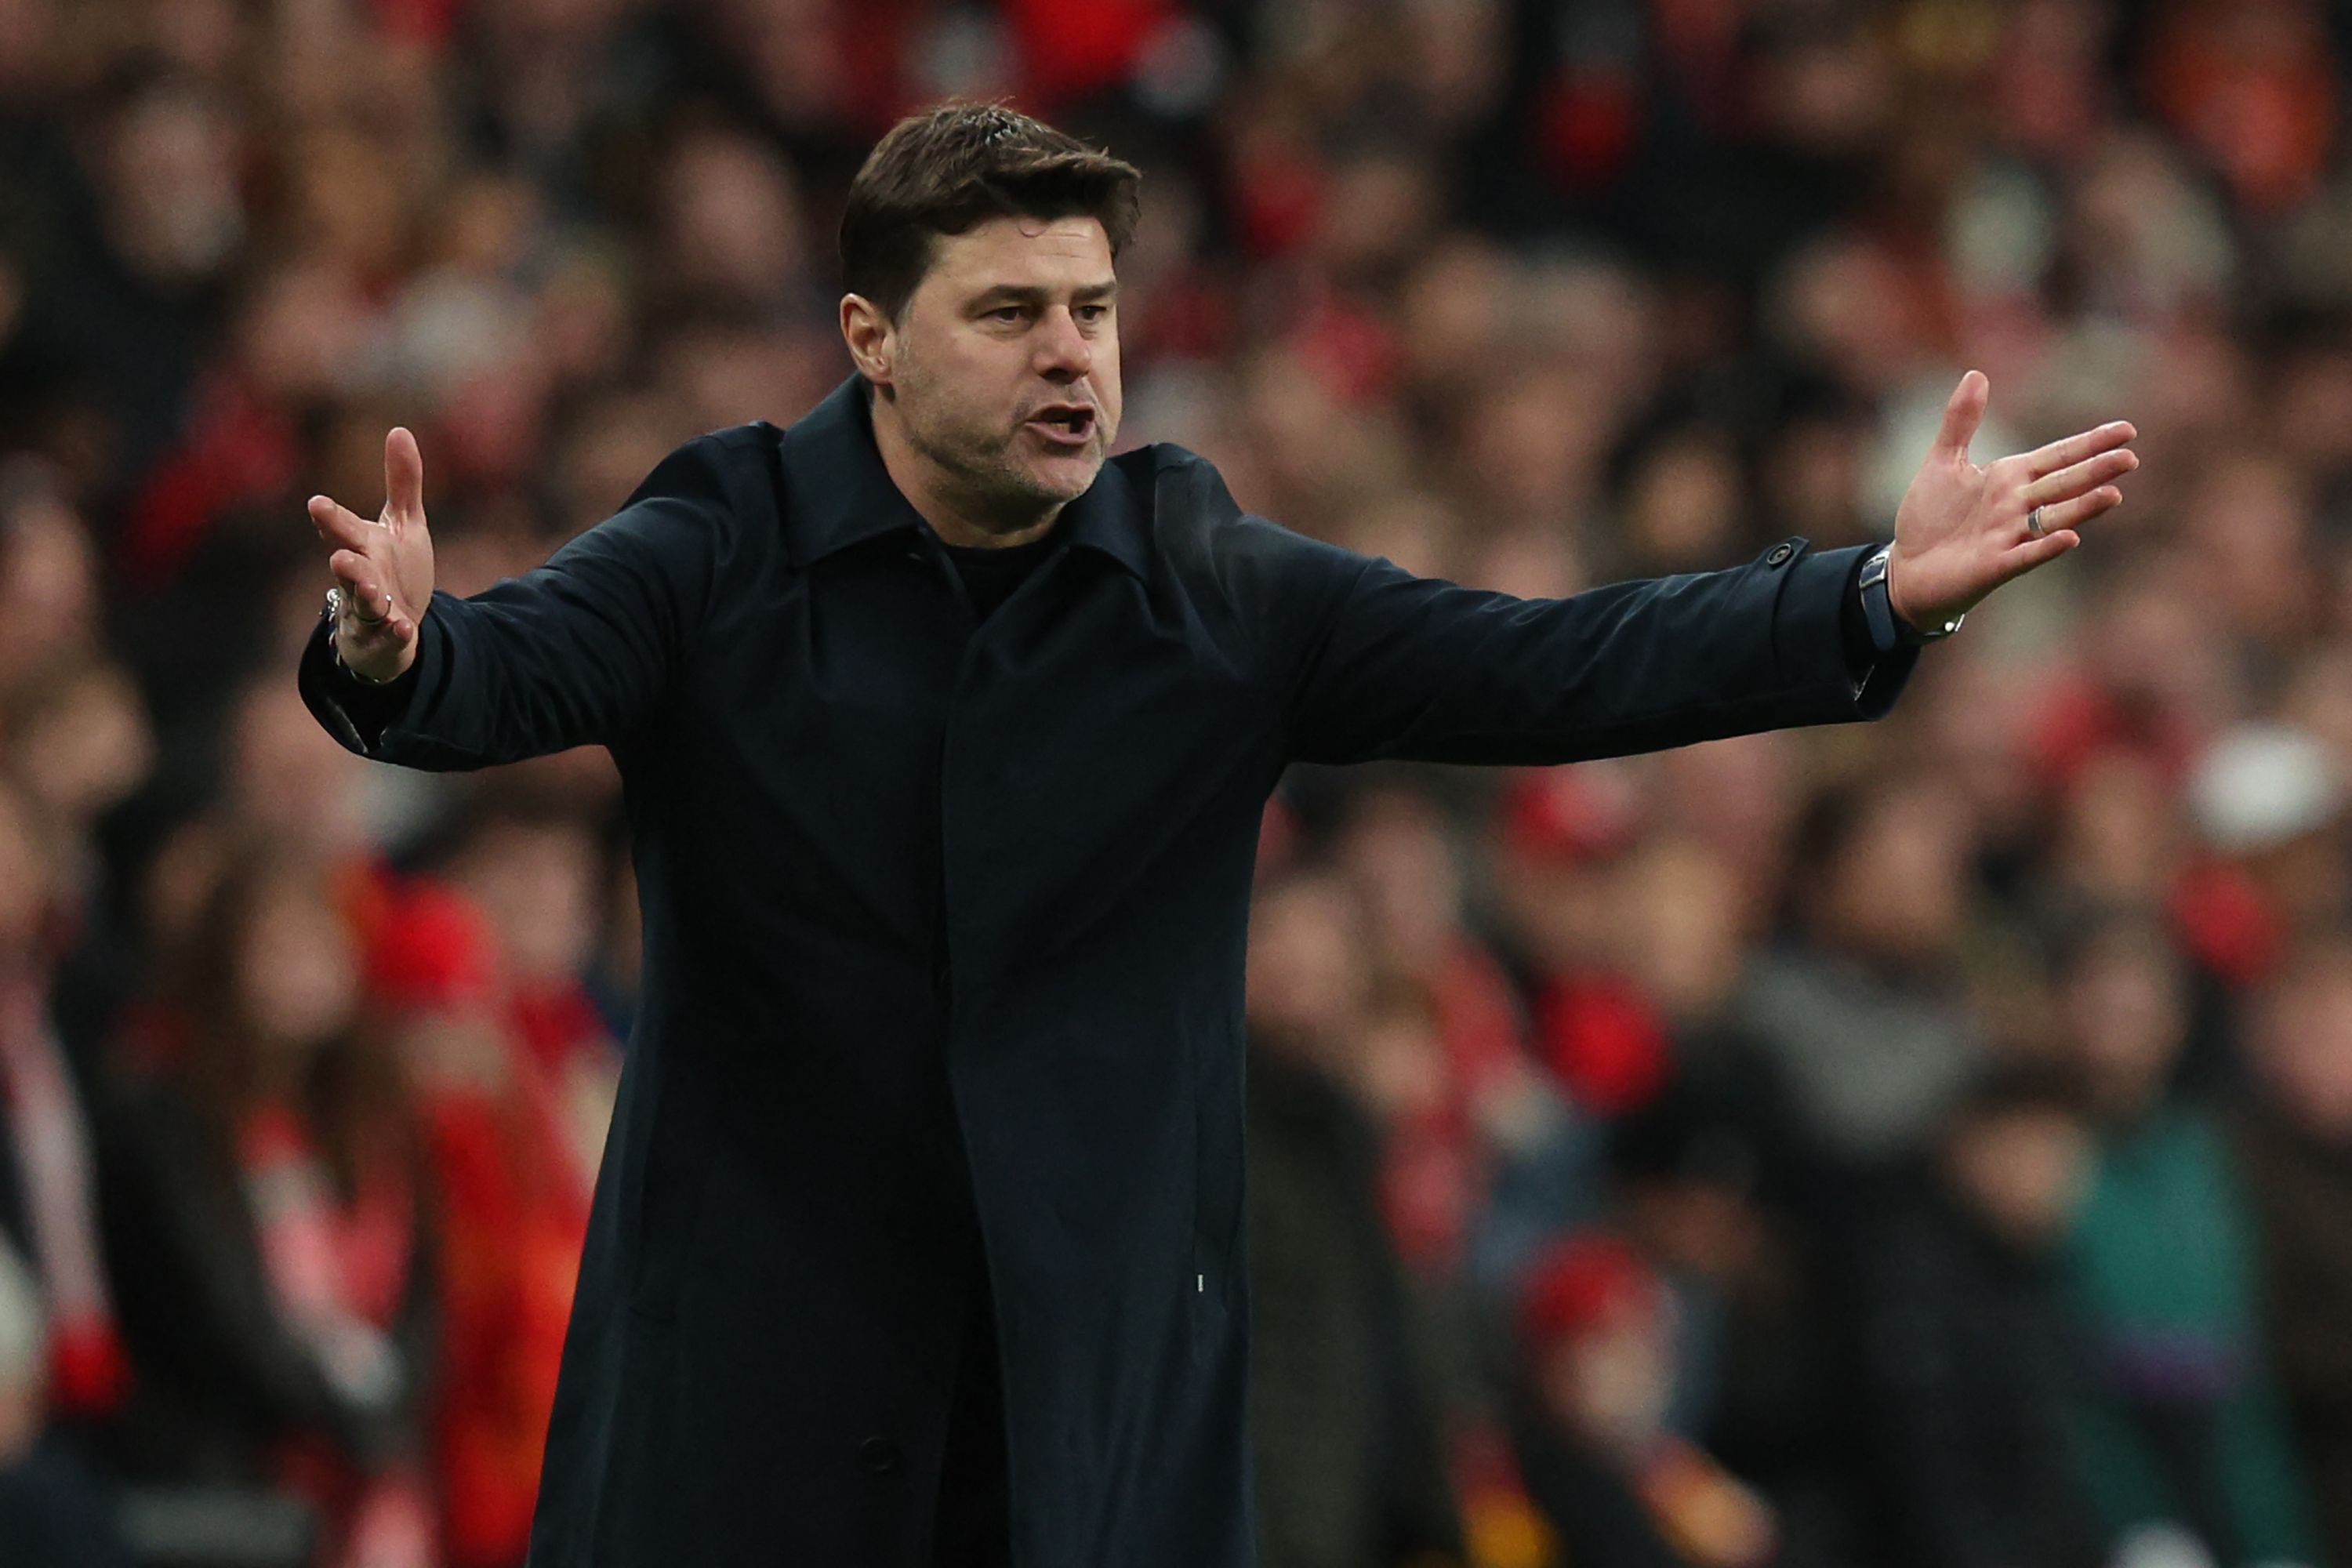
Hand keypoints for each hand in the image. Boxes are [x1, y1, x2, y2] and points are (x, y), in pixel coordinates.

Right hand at [308, 428, 436, 682]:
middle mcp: (360, 575)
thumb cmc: (393, 569)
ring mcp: (368, 609)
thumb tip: (399, 430)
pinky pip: (388, 638)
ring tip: (373, 588)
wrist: (394, 627)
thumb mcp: (405, 524)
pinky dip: (394, 634)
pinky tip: (403, 629)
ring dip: (365, 594)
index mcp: (363, 544)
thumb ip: (402, 482)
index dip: (331, 519)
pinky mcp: (383, 638)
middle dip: (344, 560)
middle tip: (339, 555)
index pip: (343, 528)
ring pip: (363, 602)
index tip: (317, 505)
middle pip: (348, 565)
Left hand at [1886, 371, 2136, 629]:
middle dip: (2096, 471)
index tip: (2126, 430)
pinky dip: (2045, 547)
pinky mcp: (1995, 565)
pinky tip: (2070, 539)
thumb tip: (1976, 373)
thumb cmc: (1928, 517)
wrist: (1906, 567)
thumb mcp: (1942, 462)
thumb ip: (1961, 421)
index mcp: (2011, 478)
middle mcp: (2018, 506)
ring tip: (2114, 494)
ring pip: (2054, 518)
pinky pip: (2025, 556)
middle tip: (2130, 458)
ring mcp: (2010, 536)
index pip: (2058, 456)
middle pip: (2064, 484)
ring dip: (2082, 508)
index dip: (2090, 443)